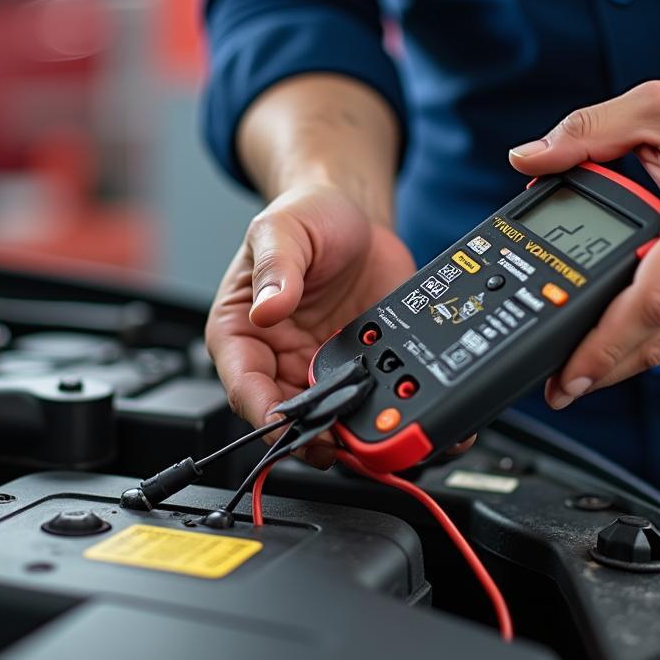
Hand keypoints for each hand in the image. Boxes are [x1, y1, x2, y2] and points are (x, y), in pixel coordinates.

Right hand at [206, 183, 416, 467]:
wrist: (358, 218)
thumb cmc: (306, 216)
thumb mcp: (283, 230)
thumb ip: (275, 268)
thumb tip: (267, 308)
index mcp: (241, 334)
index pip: (243, 387)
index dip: (265, 416)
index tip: (290, 428)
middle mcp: (277, 361)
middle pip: (290, 417)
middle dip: (316, 436)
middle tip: (345, 443)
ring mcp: (320, 370)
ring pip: (332, 421)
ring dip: (357, 437)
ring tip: (387, 440)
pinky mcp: (360, 371)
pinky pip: (372, 403)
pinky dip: (393, 416)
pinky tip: (417, 419)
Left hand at [508, 70, 659, 409]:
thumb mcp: (652, 105)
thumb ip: (584, 132)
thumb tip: (526, 158)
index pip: (651, 301)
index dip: (606, 344)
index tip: (568, 368)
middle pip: (659, 337)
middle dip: (604, 370)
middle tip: (557, 390)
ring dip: (624, 365)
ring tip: (574, 378)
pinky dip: (648, 343)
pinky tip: (612, 349)